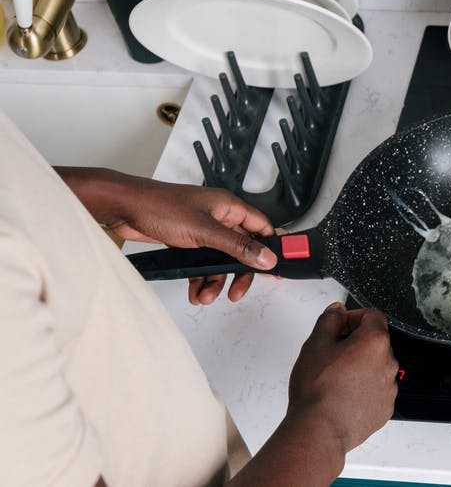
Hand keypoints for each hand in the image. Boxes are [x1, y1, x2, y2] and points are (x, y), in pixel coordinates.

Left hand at [56, 167, 276, 304]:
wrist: (124, 208)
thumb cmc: (160, 206)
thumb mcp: (204, 231)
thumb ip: (237, 246)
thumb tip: (266, 257)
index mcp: (229, 207)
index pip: (261, 228)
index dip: (271, 247)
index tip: (275, 267)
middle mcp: (219, 217)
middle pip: (242, 249)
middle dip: (240, 272)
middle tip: (238, 291)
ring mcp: (203, 229)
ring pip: (220, 260)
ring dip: (216, 280)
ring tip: (205, 296)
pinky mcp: (187, 240)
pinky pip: (202, 263)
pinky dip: (200, 278)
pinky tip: (195, 290)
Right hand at [287, 303, 397, 452]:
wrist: (319, 430)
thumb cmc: (317, 389)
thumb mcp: (315, 344)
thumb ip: (330, 320)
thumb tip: (338, 309)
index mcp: (375, 342)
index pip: (373, 315)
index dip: (354, 316)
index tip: (340, 325)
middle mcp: (389, 363)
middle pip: (375, 342)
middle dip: (355, 342)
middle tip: (331, 353)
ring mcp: (389, 387)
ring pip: (376, 367)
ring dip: (360, 366)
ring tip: (334, 378)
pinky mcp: (385, 408)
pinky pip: (376, 390)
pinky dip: (363, 388)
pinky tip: (342, 395)